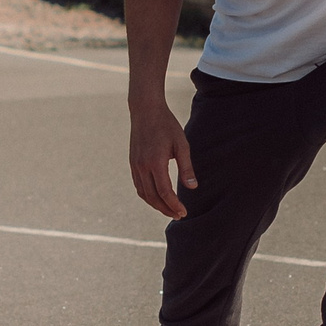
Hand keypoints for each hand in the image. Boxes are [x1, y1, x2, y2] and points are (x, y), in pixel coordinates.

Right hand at [129, 104, 197, 218]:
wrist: (145, 110)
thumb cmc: (167, 125)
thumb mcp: (181, 145)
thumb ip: (186, 167)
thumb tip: (193, 187)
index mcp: (155, 162)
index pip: (164, 191)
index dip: (174, 205)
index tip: (184, 212)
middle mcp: (142, 166)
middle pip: (152, 197)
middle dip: (165, 209)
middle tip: (178, 215)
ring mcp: (135, 165)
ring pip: (144, 193)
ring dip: (156, 205)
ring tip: (169, 210)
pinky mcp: (133, 163)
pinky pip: (139, 186)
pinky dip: (147, 196)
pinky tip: (157, 198)